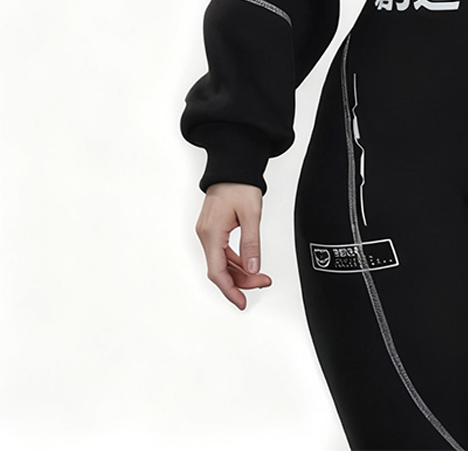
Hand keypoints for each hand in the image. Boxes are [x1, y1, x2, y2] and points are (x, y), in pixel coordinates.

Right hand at [195, 182, 271, 308]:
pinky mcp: (213, 228)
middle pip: (220, 270)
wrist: (233, 165)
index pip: (217, 272)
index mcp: (211, 233)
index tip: (241, 303)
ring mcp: (208, 232)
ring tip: (260, 276)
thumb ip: (252, 243)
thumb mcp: (251, 214)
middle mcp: (205, 235)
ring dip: (239, 272)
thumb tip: (254, 268)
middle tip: (262, 283)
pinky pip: (222, 252)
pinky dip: (235, 261)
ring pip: (221, 262)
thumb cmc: (240, 184)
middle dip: (240, 281)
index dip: (230, 290)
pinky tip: (248, 264)